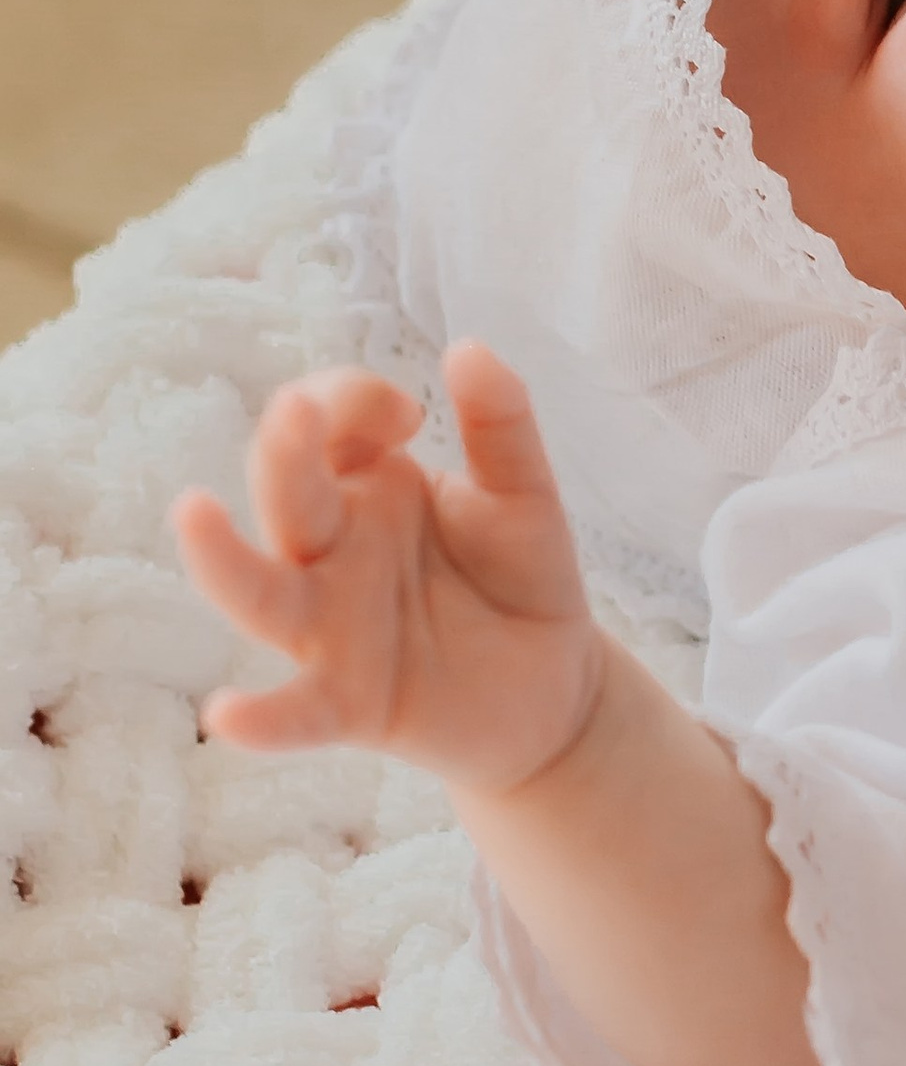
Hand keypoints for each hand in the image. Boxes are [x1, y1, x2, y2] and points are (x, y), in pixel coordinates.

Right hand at [176, 340, 606, 794]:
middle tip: (297, 412)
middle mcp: (331, 552)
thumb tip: (468, 347)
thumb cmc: (520, 577)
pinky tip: (227, 716)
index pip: (324, 424)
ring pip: (261, 593)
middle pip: (285, 496)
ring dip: (223, 559)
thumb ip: (500, 426)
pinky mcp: (350, 703)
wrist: (552, 683)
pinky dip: (261, 718)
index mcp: (364, 488)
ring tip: (193, 513)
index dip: (350, 401)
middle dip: (285, 451)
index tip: (409, 413)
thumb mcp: (524, 494)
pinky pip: (295, 713)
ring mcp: (330, 627)